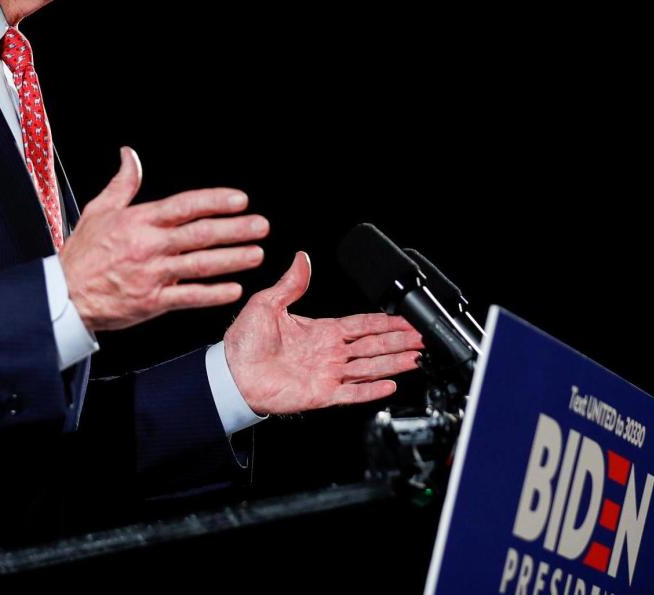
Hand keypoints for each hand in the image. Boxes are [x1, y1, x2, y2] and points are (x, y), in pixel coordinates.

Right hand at [60, 146, 266, 331]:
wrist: (65, 294)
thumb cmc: (82, 253)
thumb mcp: (98, 210)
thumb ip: (122, 183)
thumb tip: (129, 154)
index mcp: (139, 220)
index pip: (184, 206)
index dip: (214, 201)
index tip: (239, 200)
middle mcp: (149, 245)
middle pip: (200, 234)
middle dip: (235, 229)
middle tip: (261, 225)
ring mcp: (152, 274)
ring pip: (200, 264)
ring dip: (232, 259)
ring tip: (256, 253)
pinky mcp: (152, 302)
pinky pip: (188, 296)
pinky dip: (213, 293)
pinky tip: (234, 288)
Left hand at [223, 251, 423, 414]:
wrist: (231, 373)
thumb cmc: (244, 341)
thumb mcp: (267, 303)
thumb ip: (290, 283)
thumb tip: (302, 258)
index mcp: (320, 330)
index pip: (361, 324)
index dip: (384, 322)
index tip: (405, 319)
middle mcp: (328, 352)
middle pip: (373, 345)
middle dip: (398, 341)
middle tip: (422, 338)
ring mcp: (327, 373)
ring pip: (369, 367)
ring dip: (393, 363)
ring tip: (416, 358)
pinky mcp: (321, 394)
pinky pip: (352, 392)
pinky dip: (372, 389)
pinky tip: (390, 384)